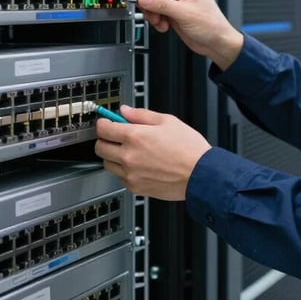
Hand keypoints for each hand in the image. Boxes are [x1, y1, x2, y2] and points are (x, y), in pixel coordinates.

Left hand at [94, 106, 211, 200]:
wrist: (200, 175)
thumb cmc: (189, 149)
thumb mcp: (168, 121)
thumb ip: (141, 115)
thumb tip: (125, 111)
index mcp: (135, 137)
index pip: (104, 129)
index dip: (104, 122)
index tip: (108, 122)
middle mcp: (129, 156)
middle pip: (100, 147)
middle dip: (105, 139)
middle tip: (116, 135)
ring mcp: (130, 174)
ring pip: (107, 164)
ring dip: (113, 155)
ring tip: (129, 150)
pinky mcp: (135, 187)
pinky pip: (120, 177)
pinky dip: (124, 170)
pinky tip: (138, 164)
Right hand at [131, 0, 243, 70]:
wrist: (217, 44)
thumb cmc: (212, 25)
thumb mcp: (184, 13)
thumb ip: (162, 4)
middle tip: (143, 7)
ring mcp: (176, 0)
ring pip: (153, 0)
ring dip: (152, 12)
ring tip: (159, 21)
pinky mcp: (172, 11)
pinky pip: (156, 11)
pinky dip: (156, 19)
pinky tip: (164, 25)